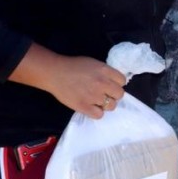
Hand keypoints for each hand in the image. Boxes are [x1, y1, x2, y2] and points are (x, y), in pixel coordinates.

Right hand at [9, 43, 126, 118]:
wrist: (55, 73)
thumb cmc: (74, 66)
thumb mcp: (94, 63)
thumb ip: (105, 72)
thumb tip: (114, 81)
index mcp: (105, 70)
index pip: (122, 80)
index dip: (117, 83)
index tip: (111, 84)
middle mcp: (102, 83)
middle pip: (120, 94)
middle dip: (113, 94)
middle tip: (105, 94)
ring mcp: (93, 96)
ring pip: (112, 106)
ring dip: (106, 104)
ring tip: (98, 101)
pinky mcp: (84, 107)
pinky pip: (99, 115)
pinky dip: (97, 112)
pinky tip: (91, 107)